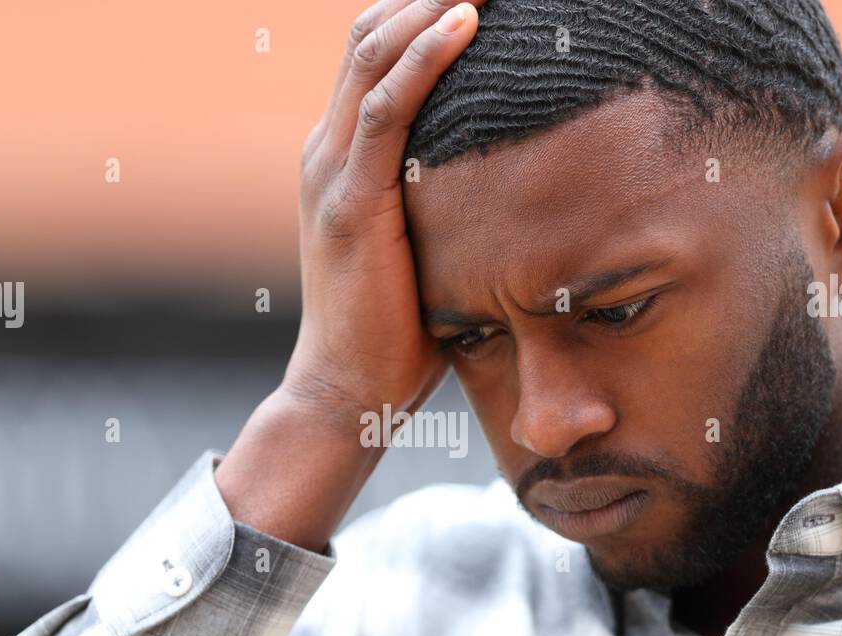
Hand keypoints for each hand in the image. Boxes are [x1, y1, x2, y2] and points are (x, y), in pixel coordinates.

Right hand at [282, 0, 485, 426]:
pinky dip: (424, 58)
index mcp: (341, 157)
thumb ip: (444, 204)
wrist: (346, 391)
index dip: (421, 8)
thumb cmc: (396, 329)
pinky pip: (385, 111)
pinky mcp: (349, 204)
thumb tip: (514, 188)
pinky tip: (467, 22)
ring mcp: (331, 173)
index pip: (374, 53)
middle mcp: (327, 150)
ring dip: (432, 1)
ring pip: (374, 53)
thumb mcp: (422, 247)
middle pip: (371, 32)